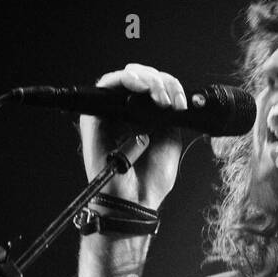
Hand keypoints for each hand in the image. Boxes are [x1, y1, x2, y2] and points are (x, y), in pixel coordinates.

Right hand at [79, 64, 185, 209]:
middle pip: (142, 76)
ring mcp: (110, 112)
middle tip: (173, 101)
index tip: (182, 103)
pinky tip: (142, 87)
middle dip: (162, 82)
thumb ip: (170, 115)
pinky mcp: (95, 114)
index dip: (170, 86)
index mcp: (143, 116)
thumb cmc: (150, 178)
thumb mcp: (170, 138)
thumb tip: (178, 95)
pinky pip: (107, 84)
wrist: (136, 199)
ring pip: (127, 77)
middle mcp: (125, 111)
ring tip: (161, 97)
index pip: (154, 86)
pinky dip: (125, 80)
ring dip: (148, 80)